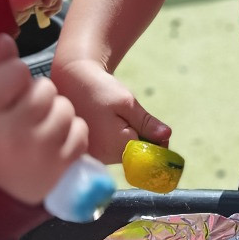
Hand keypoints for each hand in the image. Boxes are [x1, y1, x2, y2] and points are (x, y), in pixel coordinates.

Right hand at [0, 34, 87, 205]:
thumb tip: (6, 40)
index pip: (15, 71)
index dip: (14, 78)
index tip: (7, 94)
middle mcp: (9, 136)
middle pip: (45, 89)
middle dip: (38, 97)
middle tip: (23, 115)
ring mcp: (39, 154)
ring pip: (66, 108)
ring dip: (56, 115)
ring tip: (36, 131)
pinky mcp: (62, 169)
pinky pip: (80, 132)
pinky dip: (70, 135)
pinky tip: (51, 147)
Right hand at [51, 57, 171, 163]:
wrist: (71, 82)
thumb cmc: (100, 89)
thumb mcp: (127, 102)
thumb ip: (147, 122)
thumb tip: (166, 136)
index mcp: (115, 146)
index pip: (147, 154)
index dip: (157, 142)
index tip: (155, 128)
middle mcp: (102, 158)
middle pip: (135, 155)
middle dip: (141, 139)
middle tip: (131, 117)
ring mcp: (94, 157)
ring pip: (123, 153)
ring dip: (127, 139)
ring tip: (113, 118)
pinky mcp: (89, 153)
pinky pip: (111, 151)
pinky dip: (115, 139)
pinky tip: (106, 124)